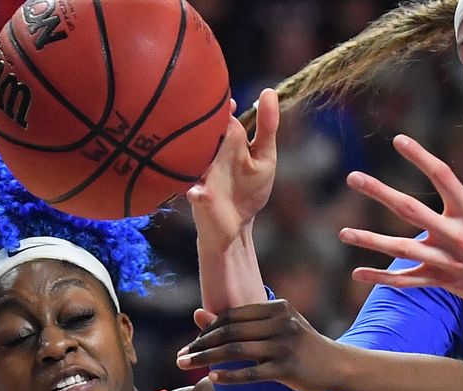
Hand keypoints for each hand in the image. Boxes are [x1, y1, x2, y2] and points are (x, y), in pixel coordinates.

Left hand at [176, 299, 343, 390]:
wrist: (336, 364)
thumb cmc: (300, 345)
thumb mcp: (275, 326)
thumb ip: (239, 321)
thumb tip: (197, 314)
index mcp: (277, 308)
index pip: (232, 316)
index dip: (208, 330)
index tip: (191, 344)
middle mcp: (281, 323)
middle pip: (230, 332)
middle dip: (200, 345)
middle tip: (180, 357)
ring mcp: (285, 346)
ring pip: (236, 351)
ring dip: (206, 359)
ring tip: (186, 366)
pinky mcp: (287, 369)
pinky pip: (251, 373)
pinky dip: (230, 376)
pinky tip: (213, 378)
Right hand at [187, 88, 279, 252]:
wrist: (236, 227)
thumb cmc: (249, 190)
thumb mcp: (264, 157)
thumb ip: (267, 127)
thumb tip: (269, 90)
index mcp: (223, 142)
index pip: (218, 117)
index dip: (221, 108)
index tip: (229, 104)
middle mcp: (208, 155)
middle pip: (202, 133)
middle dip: (205, 125)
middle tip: (212, 119)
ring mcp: (200, 176)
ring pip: (193, 160)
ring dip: (196, 154)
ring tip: (205, 147)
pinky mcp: (199, 199)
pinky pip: (194, 193)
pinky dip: (196, 193)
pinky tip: (200, 194)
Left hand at [339, 135, 462, 315]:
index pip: (443, 177)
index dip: (420, 157)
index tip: (398, 140)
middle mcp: (455, 235)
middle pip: (410, 210)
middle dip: (380, 193)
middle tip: (353, 177)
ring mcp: (444, 260)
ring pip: (401, 249)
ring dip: (371, 241)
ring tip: (343, 233)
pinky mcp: (439, 280)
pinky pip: (406, 280)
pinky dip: (382, 278)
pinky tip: (357, 272)